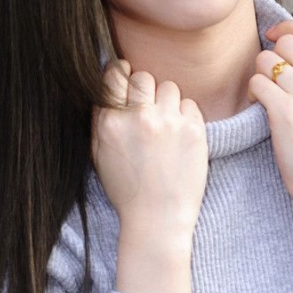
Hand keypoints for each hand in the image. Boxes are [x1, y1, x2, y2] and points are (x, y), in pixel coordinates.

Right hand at [92, 61, 208, 236]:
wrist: (158, 218)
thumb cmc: (127, 189)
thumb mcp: (98, 154)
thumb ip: (100, 118)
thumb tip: (104, 83)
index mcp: (111, 122)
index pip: (115, 75)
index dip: (121, 73)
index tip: (126, 77)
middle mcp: (139, 117)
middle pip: (144, 77)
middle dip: (145, 89)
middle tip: (147, 109)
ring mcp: (168, 122)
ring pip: (169, 87)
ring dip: (166, 102)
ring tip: (164, 126)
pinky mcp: (194, 130)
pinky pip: (190, 104)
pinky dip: (185, 116)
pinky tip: (179, 137)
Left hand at [248, 19, 292, 212]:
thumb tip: (289, 41)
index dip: (290, 27)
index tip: (274, 36)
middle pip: (286, 44)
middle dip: (272, 59)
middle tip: (271, 82)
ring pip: (266, 61)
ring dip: (260, 77)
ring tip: (266, 97)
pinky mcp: (287, 111)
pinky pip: (256, 83)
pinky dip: (252, 93)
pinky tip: (260, 108)